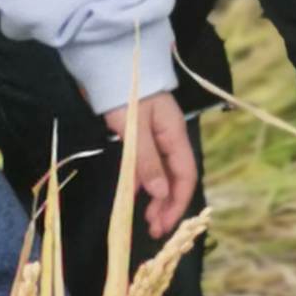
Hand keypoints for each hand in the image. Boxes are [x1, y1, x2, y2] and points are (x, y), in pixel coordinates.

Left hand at [105, 92, 197, 239]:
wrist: (110, 65)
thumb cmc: (124, 93)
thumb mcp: (134, 128)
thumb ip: (147, 161)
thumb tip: (162, 193)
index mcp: (175, 134)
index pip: (186, 174)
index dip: (179, 201)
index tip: (165, 224)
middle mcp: (170, 138)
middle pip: (176, 178)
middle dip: (168, 206)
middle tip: (153, 230)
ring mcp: (157, 138)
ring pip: (163, 175)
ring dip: (157, 199)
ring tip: (146, 221)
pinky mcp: (142, 137)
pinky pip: (148, 166)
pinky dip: (143, 183)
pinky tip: (135, 197)